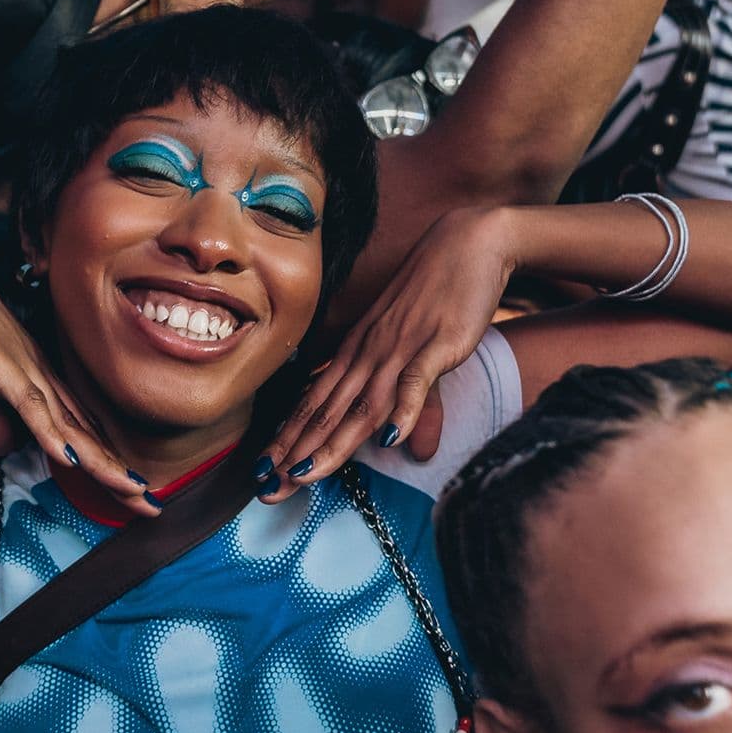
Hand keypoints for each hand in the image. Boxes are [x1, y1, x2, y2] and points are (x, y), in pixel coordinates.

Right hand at [0, 222, 154, 513]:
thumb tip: (5, 447)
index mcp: (32, 376)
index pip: (76, 427)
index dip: (104, 462)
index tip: (128, 492)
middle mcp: (38, 372)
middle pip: (86, 431)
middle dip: (119, 472)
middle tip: (151, 507)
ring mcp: (23, 366)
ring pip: (70, 424)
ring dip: (102, 461)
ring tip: (133, 492)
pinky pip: (32, 404)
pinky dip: (55, 433)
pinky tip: (74, 459)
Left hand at [260, 207, 525, 493]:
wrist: (467, 244)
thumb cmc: (435, 294)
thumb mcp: (408, 347)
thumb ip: (402, 396)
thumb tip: (395, 440)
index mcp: (356, 352)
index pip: (314, 402)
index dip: (288, 439)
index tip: (264, 472)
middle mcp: (369, 353)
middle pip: (327, 411)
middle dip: (295, 452)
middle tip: (266, 488)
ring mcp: (401, 349)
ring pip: (361, 403)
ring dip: (332, 442)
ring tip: (305, 475)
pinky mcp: (437, 345)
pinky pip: (417, 381)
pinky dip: (404, 410)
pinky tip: (391, 439)